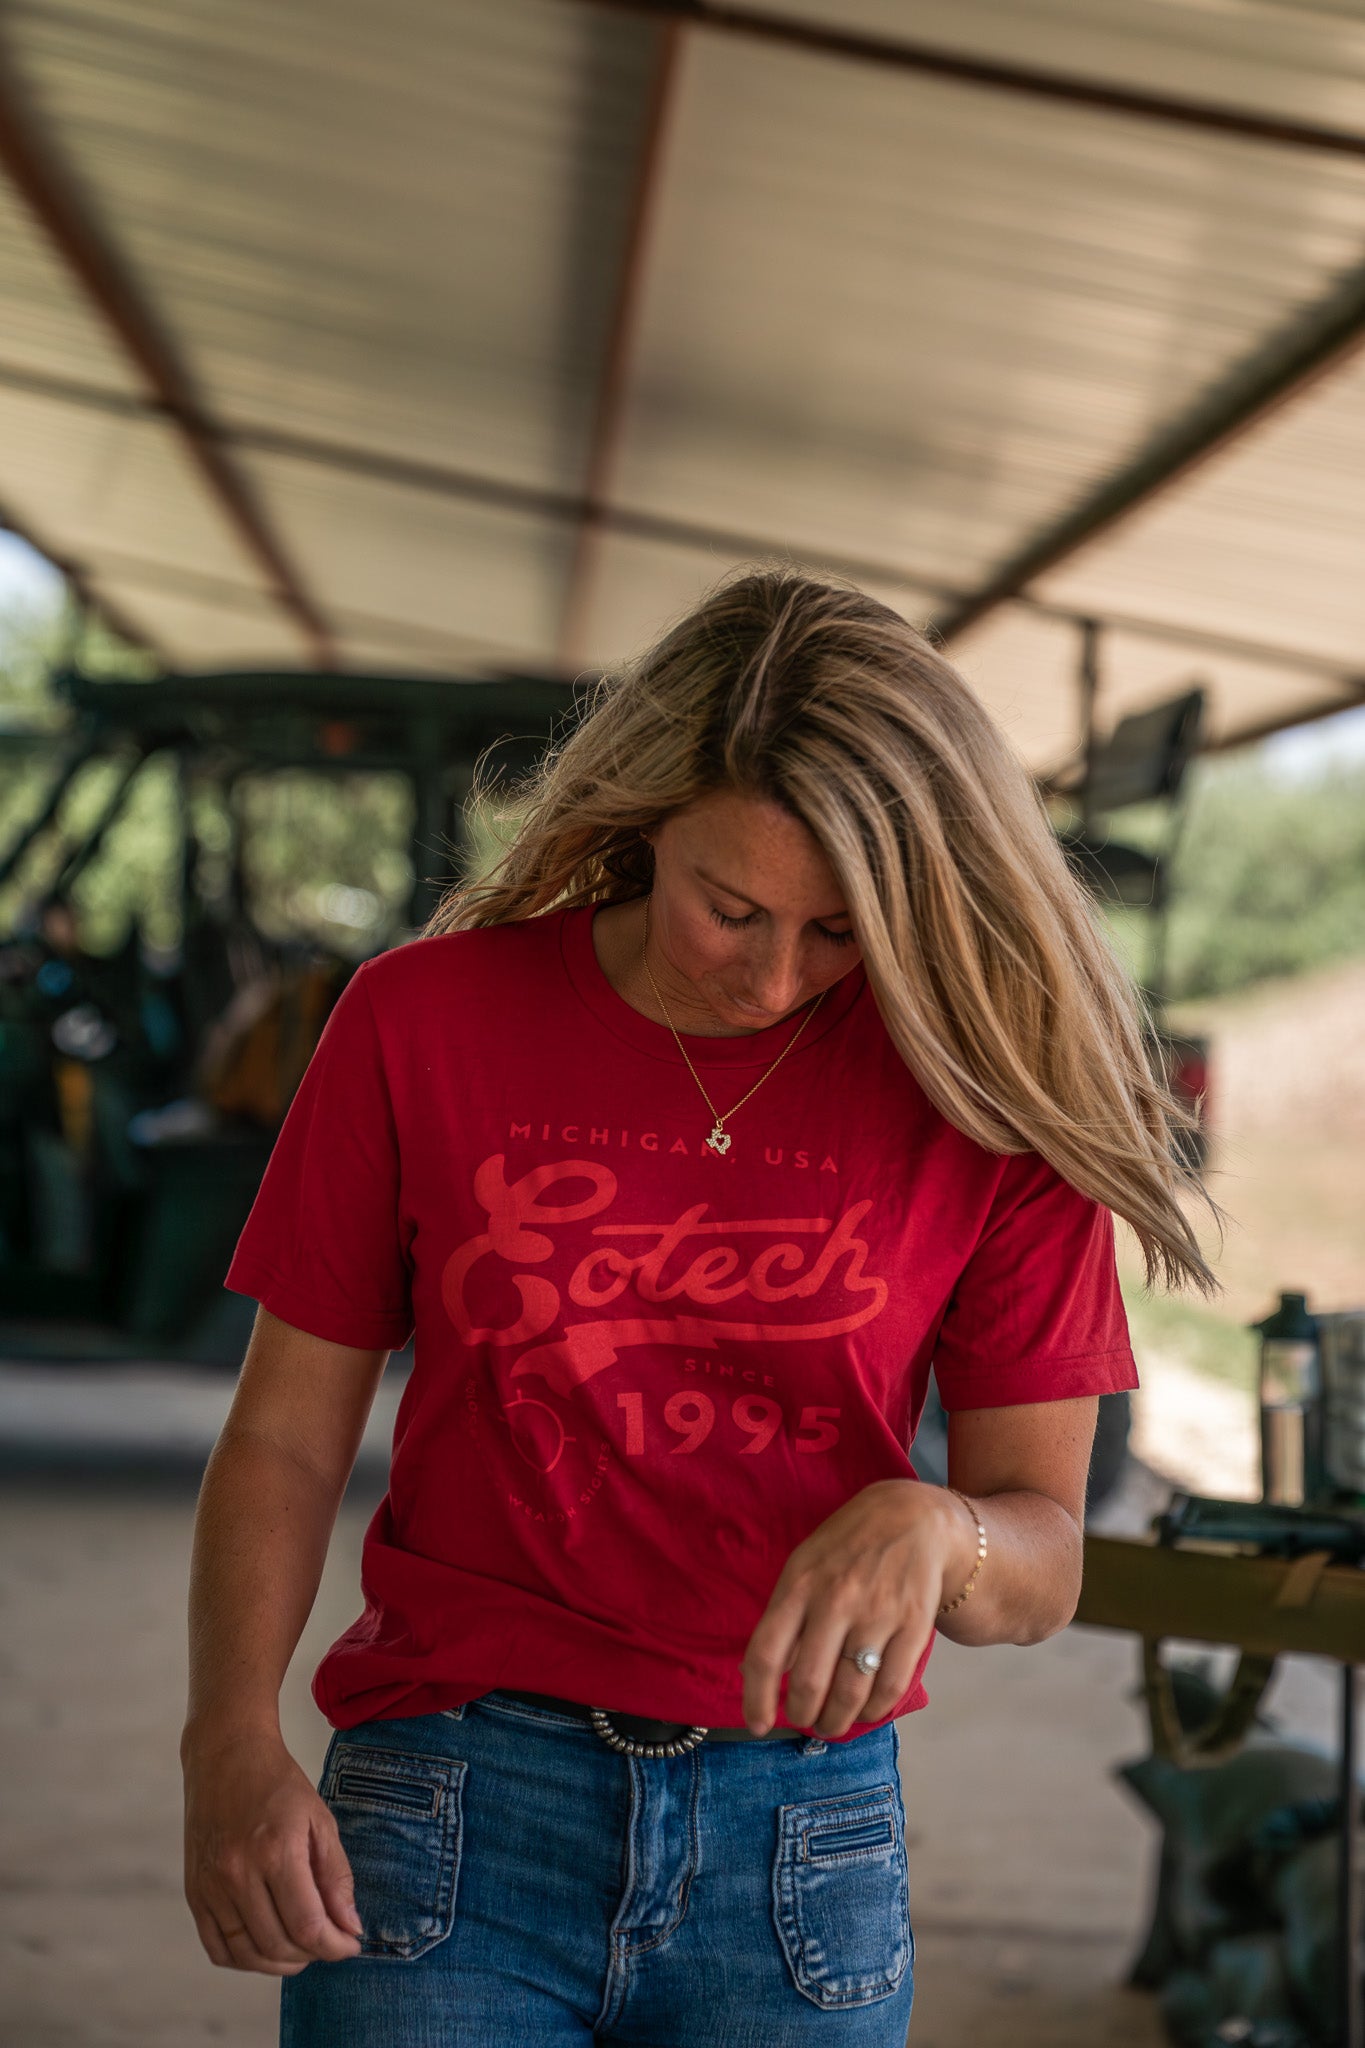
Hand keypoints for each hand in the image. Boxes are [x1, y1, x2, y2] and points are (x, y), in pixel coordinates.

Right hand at [183, 1728, 363, 1974]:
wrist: (225, 1756)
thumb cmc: (278, 1784)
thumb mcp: (320, 1820)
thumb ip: (337, 1877)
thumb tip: (350, 1927)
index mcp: (276, 1851)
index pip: (307, 1925)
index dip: (334, 1946)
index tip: (351, 1945)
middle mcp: (238, 1873)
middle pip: (278, 1944)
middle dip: (313, 1954)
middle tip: (330, 1943)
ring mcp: (211, 1886)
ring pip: (247, 1954)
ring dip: (280, 1964)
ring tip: (302, 1951)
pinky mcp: (194, 1892)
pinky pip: (217, 1948)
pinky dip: (244, 1960)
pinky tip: (266, 1949)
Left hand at [740, 1480, 972, 1739]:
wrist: (912, 1517)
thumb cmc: (847, 1546)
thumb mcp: (804, 1566)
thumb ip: (786, 1616)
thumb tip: (764, 1674)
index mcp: (798, 1584)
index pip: (765, 1654)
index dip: (756, 1699)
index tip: (758, 1725)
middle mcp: (835, 1599)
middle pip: (808, 1682)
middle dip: (802, 1716)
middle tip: (805, 1721)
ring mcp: (877, 1613)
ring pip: (849, 1692)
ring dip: (836, 1722)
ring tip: (832, 1724)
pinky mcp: (914, 1624)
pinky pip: (890, 1685)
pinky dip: (875, 1711)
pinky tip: (867, 1711)